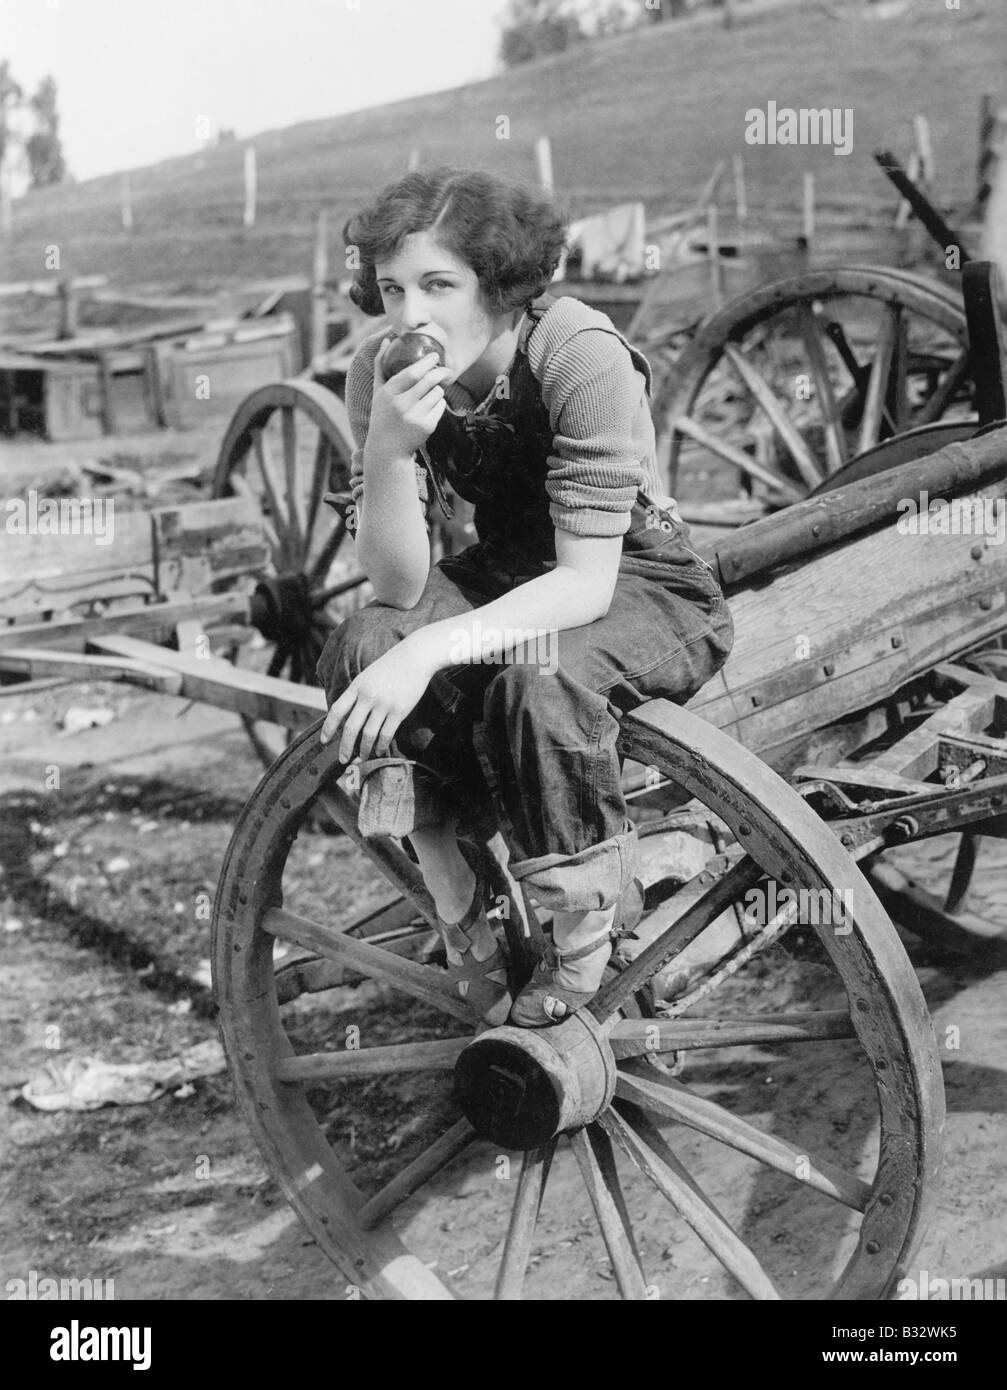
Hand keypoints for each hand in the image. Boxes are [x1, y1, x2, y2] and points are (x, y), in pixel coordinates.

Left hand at [319, 635, 436, 763]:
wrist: (415, 657)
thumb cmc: (391, 666)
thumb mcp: (368, 676)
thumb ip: (358, 693)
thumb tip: (349, 715)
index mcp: (357, 686)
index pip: (337, 710)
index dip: (328, 728)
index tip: (324, 741)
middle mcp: (367, 696)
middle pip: (351, 727)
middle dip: (344, 747)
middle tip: (342, 760)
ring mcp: (383, 704)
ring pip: (368, 734)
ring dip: (363, 750)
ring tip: (362, 758)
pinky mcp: (399, 710)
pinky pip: (387, 733)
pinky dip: (382, 745)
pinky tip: (380, 751)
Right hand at [366, 337, 451, 458]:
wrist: (388, 449)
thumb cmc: (383, 414)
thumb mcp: (378, 391)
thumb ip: (381, 365)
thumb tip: (387, 339)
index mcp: (389, 393)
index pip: (413, 372)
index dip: (427, 362)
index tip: (435, 355)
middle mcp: (402, 405)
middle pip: (429, 380)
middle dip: (440, 372)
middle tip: (445, 369)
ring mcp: (415, 417)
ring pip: (438, 393)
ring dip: (438, 390)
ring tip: (430, 394)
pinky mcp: (427, 427)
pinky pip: (441, 407)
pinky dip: (438, 404)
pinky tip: (429, 409)